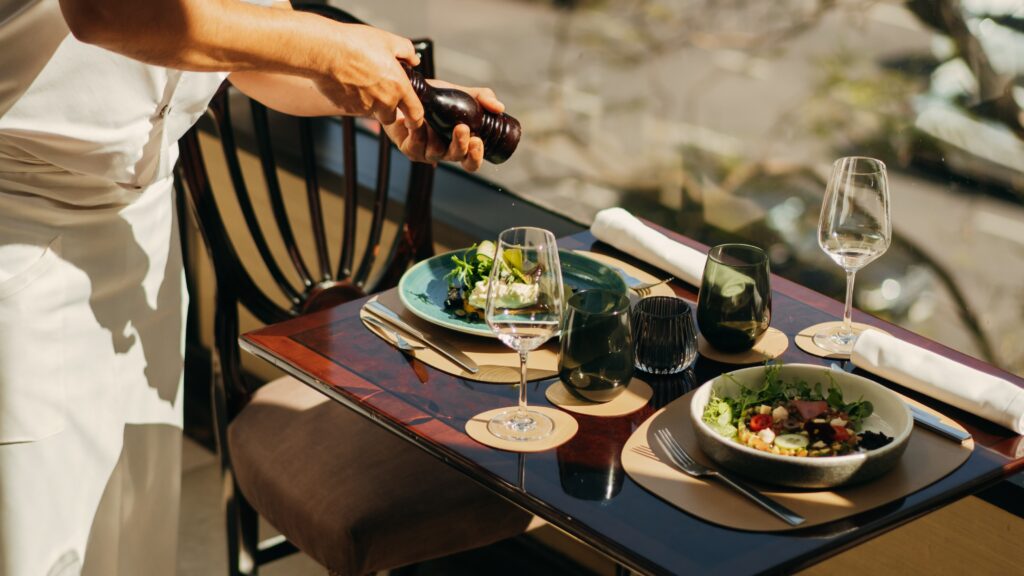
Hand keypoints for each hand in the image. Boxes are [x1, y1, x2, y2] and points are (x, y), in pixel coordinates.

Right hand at [312, 23, 424, 128]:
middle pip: (391, 116)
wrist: (325, 51)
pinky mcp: (347, 108)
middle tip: (380, 88)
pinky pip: (354, 108)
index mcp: (398, 87)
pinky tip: (349, 82)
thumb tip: (413, 59)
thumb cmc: (355, 44)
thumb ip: (407, 52)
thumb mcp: (389, 41)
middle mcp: (383, 101)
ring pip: (372, 112)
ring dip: (371, 103)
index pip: (416, 113)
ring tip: (362, 82)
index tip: (415, 120)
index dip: (417, 119)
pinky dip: (354, 99)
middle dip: (389, 107)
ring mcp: (364, 106)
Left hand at [382, 81, 504, 171]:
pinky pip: (416, 142)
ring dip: (438, 135)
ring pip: (436, 152)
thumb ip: (482, 98)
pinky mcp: (409, 147)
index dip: (476, 157)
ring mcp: (426, 152)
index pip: (471, 162)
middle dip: (461, 146)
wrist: (409, 91)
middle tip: (463, 129)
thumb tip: (499, 107)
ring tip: (435, 118)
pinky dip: (420, 129)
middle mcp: (444, 152)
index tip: (478, 141)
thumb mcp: (462, 94)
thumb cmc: (435, 98)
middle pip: (456, 158)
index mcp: (459, 145)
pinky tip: (422, 119)